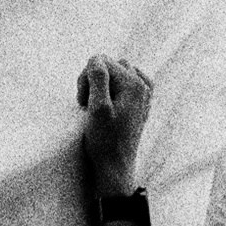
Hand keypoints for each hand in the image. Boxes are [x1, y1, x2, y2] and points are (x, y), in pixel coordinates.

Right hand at [76, 55, 151, 202]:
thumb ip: (97, 78)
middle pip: (109, 65)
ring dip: (102, 84)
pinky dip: (115, 87)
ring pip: (117, 72)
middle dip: (93, 79)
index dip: (86, 78)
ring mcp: (143, 95)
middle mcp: (142, 86)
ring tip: (96, 104)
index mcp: (133, 84)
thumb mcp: (97, 108)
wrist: (115, 167)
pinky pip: (128, 82)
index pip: (101, 62)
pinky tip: (109, 101)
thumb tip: (96, 58)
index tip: (82, 100)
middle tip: (86, 103)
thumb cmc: (105, 140)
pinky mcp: (140, 104)